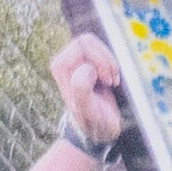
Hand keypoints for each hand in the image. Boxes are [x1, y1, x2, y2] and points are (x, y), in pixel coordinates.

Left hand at [46, 32, 132, 149]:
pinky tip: (112, 81)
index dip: (99, 60)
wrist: (98, 129)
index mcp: (60, 67)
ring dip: (109, 61)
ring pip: (96, 43)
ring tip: (112, 81)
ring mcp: (74, 61)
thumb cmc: (92, 121)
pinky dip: (111, 64)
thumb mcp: (86, 109)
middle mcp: (64, 61)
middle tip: (111, 80)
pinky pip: (101, 50)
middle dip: (105, 59)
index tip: (105, 80)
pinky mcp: (86, 63)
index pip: (83, 46)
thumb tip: (86, 68)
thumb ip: (81, 89)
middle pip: (88, 41)